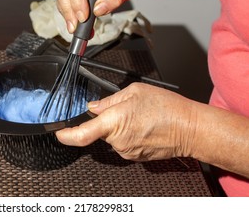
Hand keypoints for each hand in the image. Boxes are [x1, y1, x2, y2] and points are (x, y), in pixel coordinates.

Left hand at [56, 83, 197, 160]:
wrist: (189, 128)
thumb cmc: (167, 108)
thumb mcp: (134, 92)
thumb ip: (109, 100)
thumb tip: (94, 107)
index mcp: (113, 121)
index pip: (80, 134)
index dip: (65, 135)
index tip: (59, 132)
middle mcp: (117, 140)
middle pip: (99, 130)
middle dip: (106, 119)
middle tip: (126, 108)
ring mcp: (126, 150)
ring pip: (112, 136)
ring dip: (119, 126)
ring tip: (140, 117)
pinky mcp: (134, 156)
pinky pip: (122, 142)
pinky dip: (127, 133)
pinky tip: (143, 125)